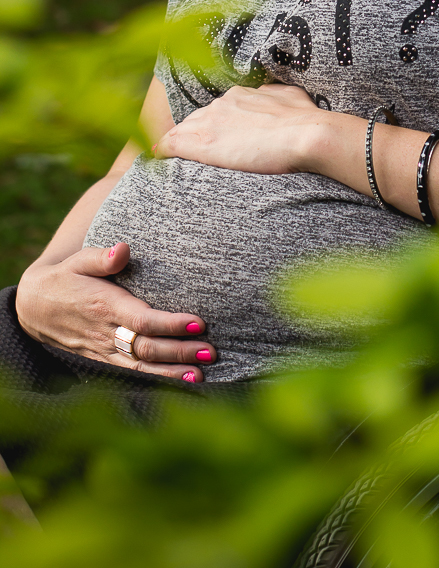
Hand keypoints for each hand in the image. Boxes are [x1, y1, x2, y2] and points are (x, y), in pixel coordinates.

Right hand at [16, 242, 216, 381]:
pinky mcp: (104, 360)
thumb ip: (101, 257)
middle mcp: (105, 332)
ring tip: (202, 374)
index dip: (172, 324)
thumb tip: (123, 249)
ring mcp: (104, 350)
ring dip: (172, 372)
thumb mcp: (78, 261)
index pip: (143, 320)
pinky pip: (132, 374)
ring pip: (141, 367)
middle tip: (211, 351)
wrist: (35, 307)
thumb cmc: (66, 278)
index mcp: (104, 306)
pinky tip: (180, 382)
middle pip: (148, 347)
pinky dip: (156, 380)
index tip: (199, 323)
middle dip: (180, 351)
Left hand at [153, 83, 326, 173]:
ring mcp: (210, 121)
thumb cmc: (306, 119)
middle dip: (194, 134)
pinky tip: (156, 159)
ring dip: (179, 144)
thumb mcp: (290, 96)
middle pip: (196, 120)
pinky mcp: (202, 142)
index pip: (216, 111)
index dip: (212, 125)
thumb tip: (270, 97)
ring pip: (183, 131)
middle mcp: (221, 104)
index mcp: (240, 94)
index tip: (213, 137)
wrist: (307, 134)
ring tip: (172, 160)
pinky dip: (162, 151)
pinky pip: (171, 143)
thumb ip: (274, 96)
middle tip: (196, 154)